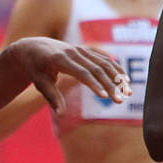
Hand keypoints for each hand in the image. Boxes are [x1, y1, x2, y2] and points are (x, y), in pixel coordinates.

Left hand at [9, 37, 125, 113]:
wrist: (34, 47)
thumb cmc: (35, 69)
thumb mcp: (39, 83)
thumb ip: (52, 97)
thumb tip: (61, 114)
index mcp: (60, 60)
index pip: (81, 73)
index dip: (94, 84)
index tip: (104, 97)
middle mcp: (73, 52)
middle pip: (97, 69)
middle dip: (110, 85)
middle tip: (121, 100)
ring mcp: (81, 49)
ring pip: (104, 62)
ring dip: (118, 77)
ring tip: (128, 92)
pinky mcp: (86, 49)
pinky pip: (104, 58)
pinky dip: (116, 68)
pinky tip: (125, 80)